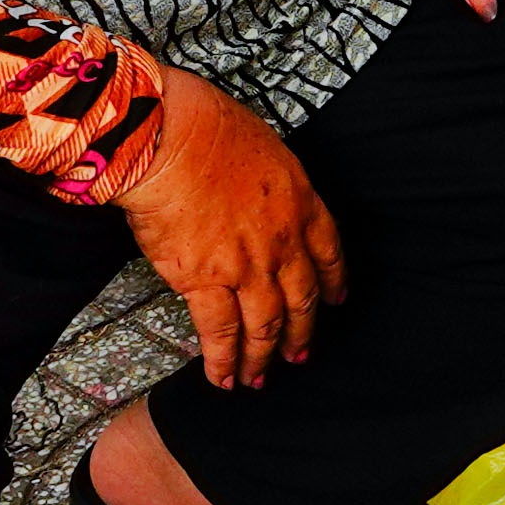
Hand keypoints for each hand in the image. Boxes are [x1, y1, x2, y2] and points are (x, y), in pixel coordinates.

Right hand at [119, 83, 344, 388]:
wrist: (169, 138)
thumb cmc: (204, 125)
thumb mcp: (261, 145)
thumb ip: (268, 181)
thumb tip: (252, 195)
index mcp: (301, 202)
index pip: (328, 252)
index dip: (333, 282)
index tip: (335, 300)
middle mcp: (282, 242)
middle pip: (300, 300)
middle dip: (301, 333)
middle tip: (300, 355)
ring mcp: (247, 267)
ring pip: (264, 326)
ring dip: (263, 358)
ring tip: (260, 379)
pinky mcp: (204, 282)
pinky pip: (220, 333)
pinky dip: (223, 361)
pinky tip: (223, 379)